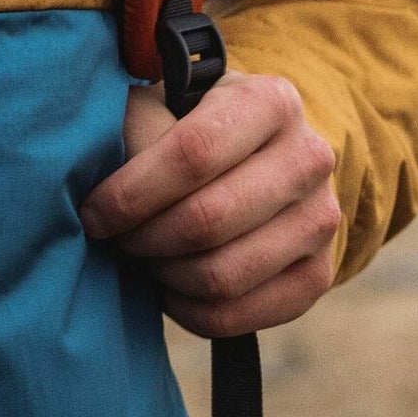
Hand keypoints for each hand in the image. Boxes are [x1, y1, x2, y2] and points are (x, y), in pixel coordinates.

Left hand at [79, 71, 341, 338]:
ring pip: (223, 276)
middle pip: (208, 221)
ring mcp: (322, 219)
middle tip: (117, 236)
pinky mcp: (319, 274)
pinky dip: (188, 310)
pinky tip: (169, 286)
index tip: (95, 212)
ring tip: (143, 256)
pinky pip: (239, 315)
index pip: (193, 153)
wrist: (250, 160)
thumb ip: (133, 129)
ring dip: (164, 274)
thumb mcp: (159, 106)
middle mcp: (309, 157)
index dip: (133, 192)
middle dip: (144, 237)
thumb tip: (103, 172)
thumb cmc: (184, 130)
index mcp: (270, 101)